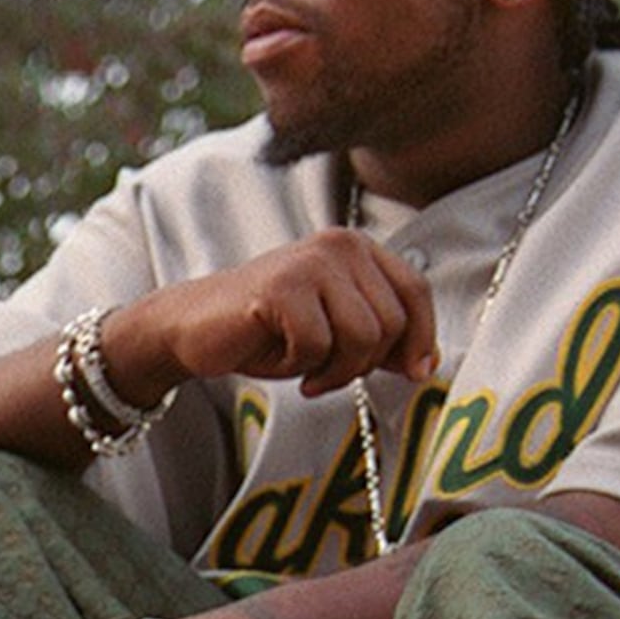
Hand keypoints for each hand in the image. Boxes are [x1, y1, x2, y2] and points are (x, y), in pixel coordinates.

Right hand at [125, 230, 439, 397]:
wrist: (193, 326)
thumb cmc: (267, 330)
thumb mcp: (335, 331)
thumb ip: (380, 337)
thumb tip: (426, 364)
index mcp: (358, 248)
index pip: (415, 292)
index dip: (420, 339)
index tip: (412, 373)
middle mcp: (340, 245)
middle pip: (391, 322)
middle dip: (364, 363)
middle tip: (328, 372)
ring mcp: (310, 262)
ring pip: (362, 336)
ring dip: (334, 369)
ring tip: (304, 367)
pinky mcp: (282, 286)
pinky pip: (318, 345)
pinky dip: (299, 366)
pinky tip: (278, 358)